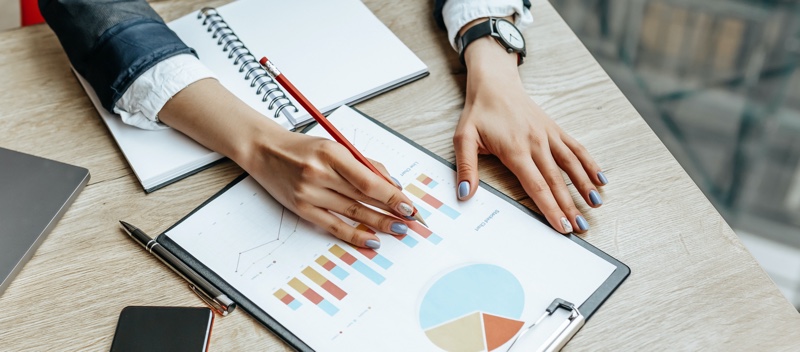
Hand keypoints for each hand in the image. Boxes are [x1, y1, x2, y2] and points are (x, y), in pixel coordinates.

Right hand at [242, 131, 416, 247]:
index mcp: (331, 153)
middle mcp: (319, 174)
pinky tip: (371, 240)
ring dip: (378, 223)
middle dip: (391, 210)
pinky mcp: (302, 208)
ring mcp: (309, 193)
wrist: (264, 151)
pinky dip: (355, 234)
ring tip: (398, 230)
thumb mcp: (335, 147)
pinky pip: (333, 225)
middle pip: (363, 198)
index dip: (392, 196)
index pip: (369, 180)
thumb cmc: (302, 148)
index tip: (408, 204)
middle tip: (411, 220)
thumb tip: (392, 184)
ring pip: (352, 213)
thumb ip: (363, 164)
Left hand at [454, 37, 606, 233]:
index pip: (536, 186)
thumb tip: (465, 194)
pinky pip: (576, 148)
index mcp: (515, 150)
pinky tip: (601, 179)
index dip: (550, 208)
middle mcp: (536, 143)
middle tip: (581, 227)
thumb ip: (466, 167)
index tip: (561, 227)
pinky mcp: (554, 129)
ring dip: (585, 186)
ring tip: (596, 205)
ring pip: (571, 164)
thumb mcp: (463, 138)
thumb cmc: (479, 112)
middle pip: (557, 181)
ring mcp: (548, 135)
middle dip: (570, 206)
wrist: (495, 83)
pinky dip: (590, 163)